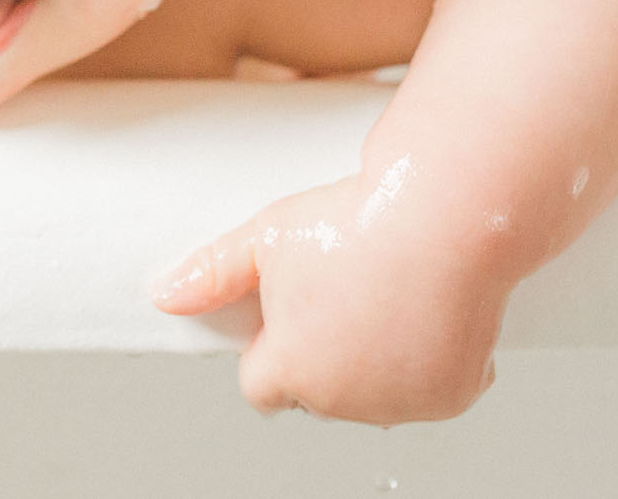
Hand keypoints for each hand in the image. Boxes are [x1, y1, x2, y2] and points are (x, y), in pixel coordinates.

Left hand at [151, 174, 507, 422]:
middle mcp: (346, 400)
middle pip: (318, 392)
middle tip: (342, 294)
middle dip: (321, 357)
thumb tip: (166, 293)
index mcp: (292, 370)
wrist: (443, 215)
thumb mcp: (265, 239)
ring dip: (373, 365)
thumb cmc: (355, 224)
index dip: (270, 349)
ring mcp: (403, 401)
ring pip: (373, 394)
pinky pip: (427, 389)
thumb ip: (212, 274)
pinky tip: (422, 316)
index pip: (261, 386)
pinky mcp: (452, 395)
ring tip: (381, 297)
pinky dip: (427, 365)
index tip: (290, 316)